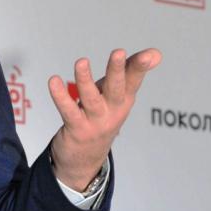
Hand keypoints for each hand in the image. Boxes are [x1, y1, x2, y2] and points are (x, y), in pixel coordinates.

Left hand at [47, 48, 161, 191]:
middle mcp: (113, 110)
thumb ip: (131, 71)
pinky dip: (60, 96)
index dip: (140, 66)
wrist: (86, 158)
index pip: (134, 79)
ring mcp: (95, 121)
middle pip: (117, 89)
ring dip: (85, 80)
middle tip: (118, 52)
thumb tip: (156, 53)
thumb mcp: (117, 95)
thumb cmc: (102, 117)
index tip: (151, 55)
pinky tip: (54, 81)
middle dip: (117, 70)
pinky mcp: (77, 129)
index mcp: (124, 99)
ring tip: (81, 62)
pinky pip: (68, 111)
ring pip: (91, 99)